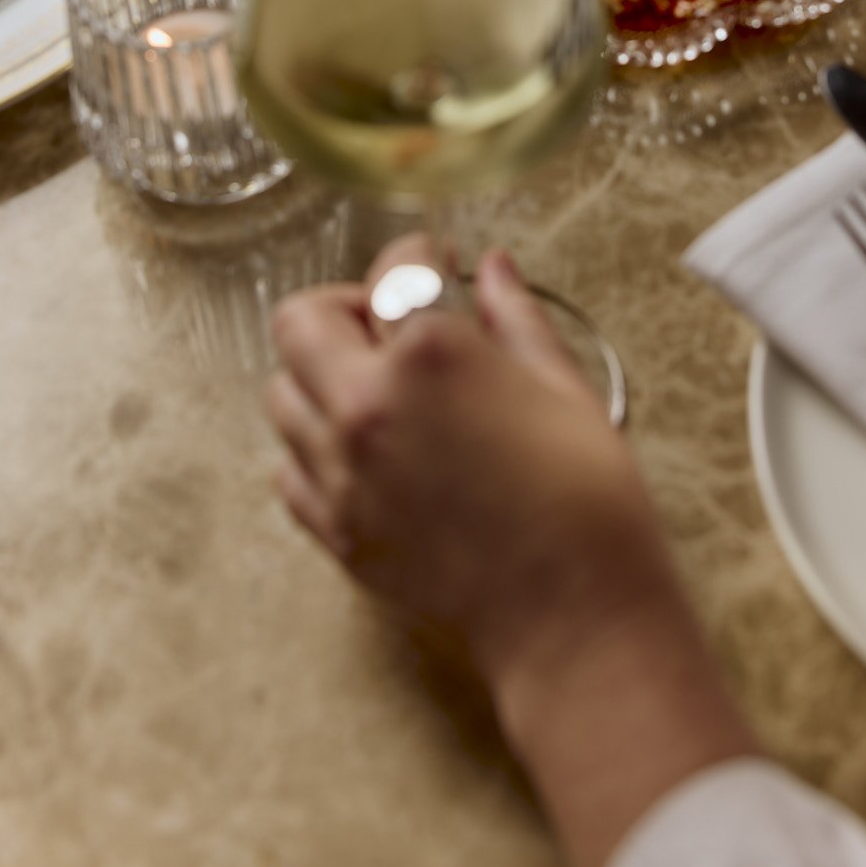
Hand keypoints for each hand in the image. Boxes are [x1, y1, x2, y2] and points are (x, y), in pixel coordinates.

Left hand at [267, 239, 667, 686]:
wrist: (576, 613)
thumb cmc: (584, 498)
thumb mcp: (561, 384)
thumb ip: (513, 316)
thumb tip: (491, 269)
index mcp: (430, 353)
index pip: (397, 267)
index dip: (425, 253)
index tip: (440, 261)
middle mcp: (366, 405)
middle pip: (302, 320)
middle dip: (347, 307)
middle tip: (395, 326)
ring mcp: (341, 472)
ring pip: (280, 393)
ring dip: (321, 377)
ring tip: (381, 392)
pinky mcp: (336, 531)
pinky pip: (288, 469)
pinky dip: (314, 450)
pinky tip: (369, 453)